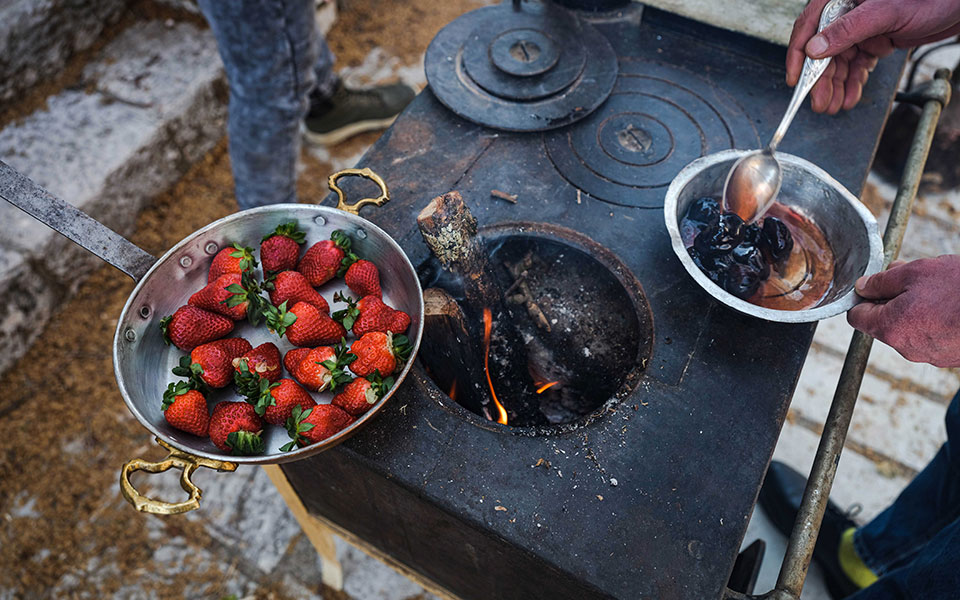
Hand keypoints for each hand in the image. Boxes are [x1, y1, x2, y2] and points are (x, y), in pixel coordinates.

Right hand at [787, 0, 959, 113]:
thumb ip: (847, 29)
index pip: (809, 26)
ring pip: (840, 61)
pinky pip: (857, 64)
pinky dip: (853, 82)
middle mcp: (848, 12)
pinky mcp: (874, 40)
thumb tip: (814, 49)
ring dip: (836, 85)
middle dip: (821, 80)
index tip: (795, 80)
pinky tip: (850, 96)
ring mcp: (861, 27)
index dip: (798, 55)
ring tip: (833, 106)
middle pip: (823, 50)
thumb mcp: (885, 11)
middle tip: (819, 102)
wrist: (959, 4)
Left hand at [847, 255, 959, 367]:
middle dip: (892, 300)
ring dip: (914, 309)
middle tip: (910, 277)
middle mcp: (907, 348)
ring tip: (937, 290)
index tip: (873, 285)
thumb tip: (863, 287)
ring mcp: (930, 355)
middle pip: (884, 323)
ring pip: (909, 329)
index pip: (857, 317)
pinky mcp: (950, 357)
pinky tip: (949, 304)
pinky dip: (934, 321)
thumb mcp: (915, 273)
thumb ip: (881, 282)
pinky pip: (931, 337)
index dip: (862, 298)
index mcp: (890, 328)